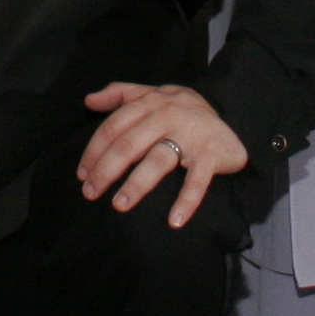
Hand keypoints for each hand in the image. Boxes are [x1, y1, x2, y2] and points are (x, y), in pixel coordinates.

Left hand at [78, 82, 248, 228]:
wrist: (232, 120)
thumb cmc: (183, 110)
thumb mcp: (154, 94)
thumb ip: (121, 94)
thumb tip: (89, 101)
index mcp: (150, 103)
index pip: (114, 126)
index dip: (95, 150)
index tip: (82, 173)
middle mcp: (168, 116)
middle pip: (129, 144)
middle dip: (105, 170)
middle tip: (90, 193)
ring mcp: (190, 135)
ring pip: (158, 160)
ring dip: (136, 185)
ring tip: (119, 205)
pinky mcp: (211, 155)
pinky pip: (196, 181)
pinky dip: (186, 201)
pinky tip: (173, 221)